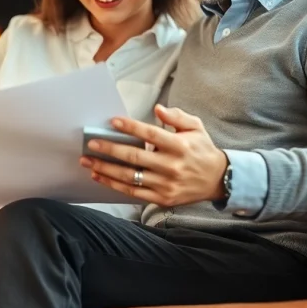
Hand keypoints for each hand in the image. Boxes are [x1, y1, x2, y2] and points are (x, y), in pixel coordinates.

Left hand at [80, 105, 228, 206]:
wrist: (218, 180)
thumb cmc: (202, 150)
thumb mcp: (195, 127)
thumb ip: (177, 116)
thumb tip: (157, 109)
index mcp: (179, 146)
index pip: (150, 134)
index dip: (130, 127)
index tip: (112, 121)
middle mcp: (171, 166)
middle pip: (134, 157)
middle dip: (110, 149)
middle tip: (92, 143)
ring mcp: (165, 184)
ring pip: (130, 177)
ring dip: (105, 169)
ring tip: (88, 162)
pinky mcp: (162, 198)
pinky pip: (133, 192)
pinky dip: (114, 185)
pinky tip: (100, 177)